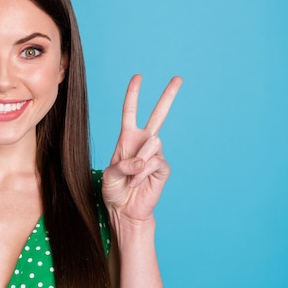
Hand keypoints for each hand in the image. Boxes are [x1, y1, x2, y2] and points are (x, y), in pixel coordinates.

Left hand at [102, 74, 181, 226]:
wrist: (124, 210)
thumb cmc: (114, 191)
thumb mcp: (109, 175)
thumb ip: (122, 165)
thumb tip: (141, 161)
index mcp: (127, 138)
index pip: (131, 112)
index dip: (133, 94)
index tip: (138, 77)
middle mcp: (143, 142)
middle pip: (158, 115)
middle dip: (168, 96)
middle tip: (178, 77)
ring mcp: (154, 154)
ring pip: (153, 143)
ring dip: (138, 162)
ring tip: (131, 178)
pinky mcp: (163, 168)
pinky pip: (155, 162)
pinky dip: (142, 174)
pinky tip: (137, 184)